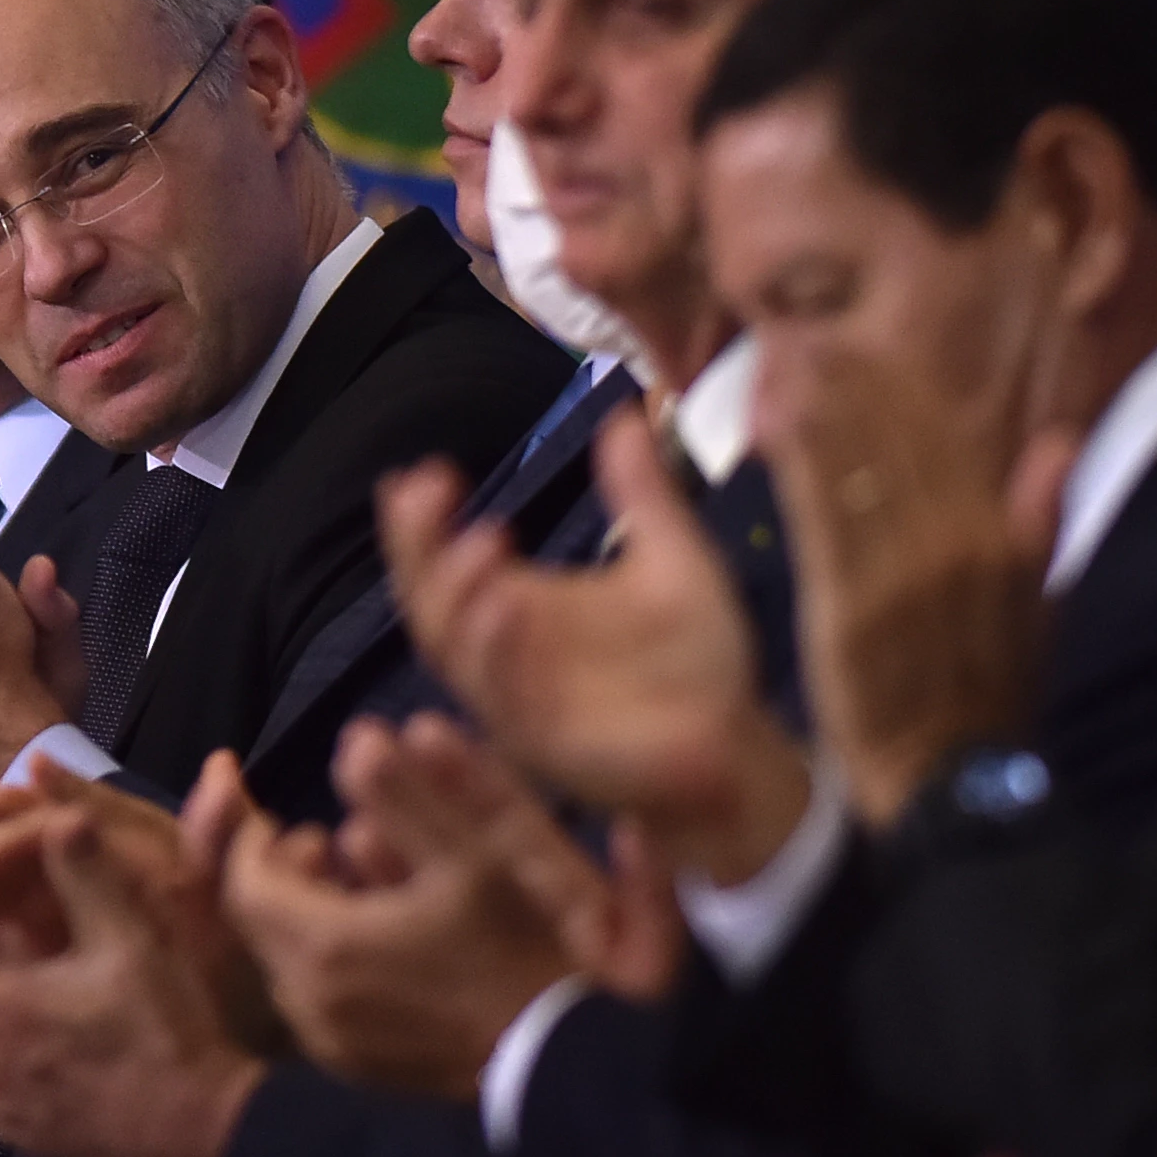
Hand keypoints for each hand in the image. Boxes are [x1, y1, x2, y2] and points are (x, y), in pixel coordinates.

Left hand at [220, 717, 676, 1098]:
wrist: (568, 1063)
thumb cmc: (524, 947)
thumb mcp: (478, 853)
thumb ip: (408, 793)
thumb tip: (356, 740)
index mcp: (326, 947)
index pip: (244, 883)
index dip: (251, 838)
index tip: (276, 811)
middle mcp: (312, 1004)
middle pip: (260, 925)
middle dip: (282, 874)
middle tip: (324, 839)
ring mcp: (335, 1045)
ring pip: (288, 965)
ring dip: (306, 916)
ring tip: (357, 879)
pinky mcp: (361, 1069)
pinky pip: (318, 1002)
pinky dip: (328, 959)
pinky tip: (380, 936)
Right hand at [377, 408, 811, 881]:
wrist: (741, 746)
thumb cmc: (700, 659)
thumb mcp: (673, 556)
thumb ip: (643, 491)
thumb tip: (626, 410)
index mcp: (521, 605)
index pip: (444, 558)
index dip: (422, 519)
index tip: (428, 470)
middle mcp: (507, 651)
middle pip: (429, 599)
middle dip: (416, 547)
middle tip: (424, 492)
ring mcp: (520, 699)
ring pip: (455, 652)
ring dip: (458, 596)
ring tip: (483, 541)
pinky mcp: (547, 743)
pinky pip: (504, 701)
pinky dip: (499, 655)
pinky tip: (509, 606)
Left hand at [754, 346, 1073, 826]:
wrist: (946, 780)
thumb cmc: (985, 695)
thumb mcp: (1036, 608)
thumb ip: (1043, 521)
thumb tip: (1060, 440)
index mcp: (1000, 543)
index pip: (949, 448)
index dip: (901, 393)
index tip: (861, 344)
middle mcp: (956, 548)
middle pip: (901, 448)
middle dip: (857, 387)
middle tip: (813, 334)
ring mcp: (902, 578)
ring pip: (862, 475)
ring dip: (825, 412)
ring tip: (789, 360)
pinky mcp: (850, 609)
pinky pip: (825, 525)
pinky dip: (803, 471)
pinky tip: (775, 428)